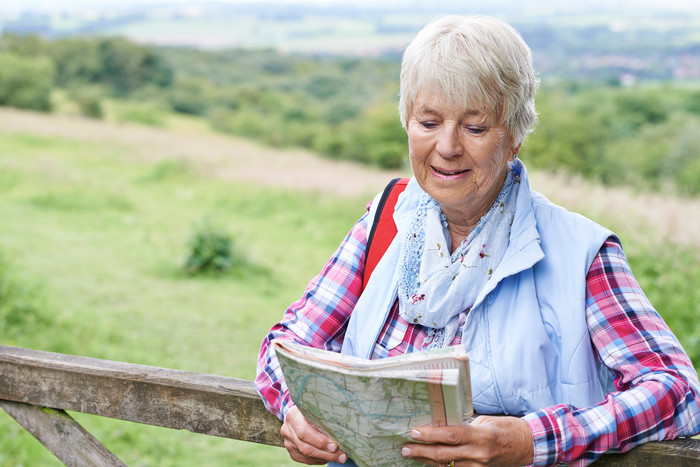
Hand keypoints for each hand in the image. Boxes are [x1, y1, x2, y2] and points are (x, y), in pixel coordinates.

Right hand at [280, 405, 348, 464]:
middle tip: (342, 455)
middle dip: (326, 453)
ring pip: (306, 455)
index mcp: (293, 415)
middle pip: (305, 447)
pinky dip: (320, 459)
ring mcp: (288, 442)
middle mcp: (288, 430)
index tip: (335, 446)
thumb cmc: (314, 408)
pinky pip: (306, 460)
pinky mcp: (292, 452)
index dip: (320, 441)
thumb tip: (343, 428)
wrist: (301, 413)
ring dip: (325, 458)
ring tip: (340, 457)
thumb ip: (325, 415)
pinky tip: (329, 456)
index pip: (304, 432)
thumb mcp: (317, 407)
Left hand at [401, 415, 533, 465]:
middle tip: (405, 447)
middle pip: (444, 454)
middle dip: (422, 451)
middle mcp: (479, 453)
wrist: (527, 445)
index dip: (431, 434)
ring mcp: (480, 466)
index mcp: (481, 435)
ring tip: (412, 454)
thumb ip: (465, 425)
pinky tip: (429, 464)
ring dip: (427, 460)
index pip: (451, 435)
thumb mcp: (486, 421)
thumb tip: (442, 424)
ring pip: (447, 466)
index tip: (414, 432)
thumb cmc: (506, 428)